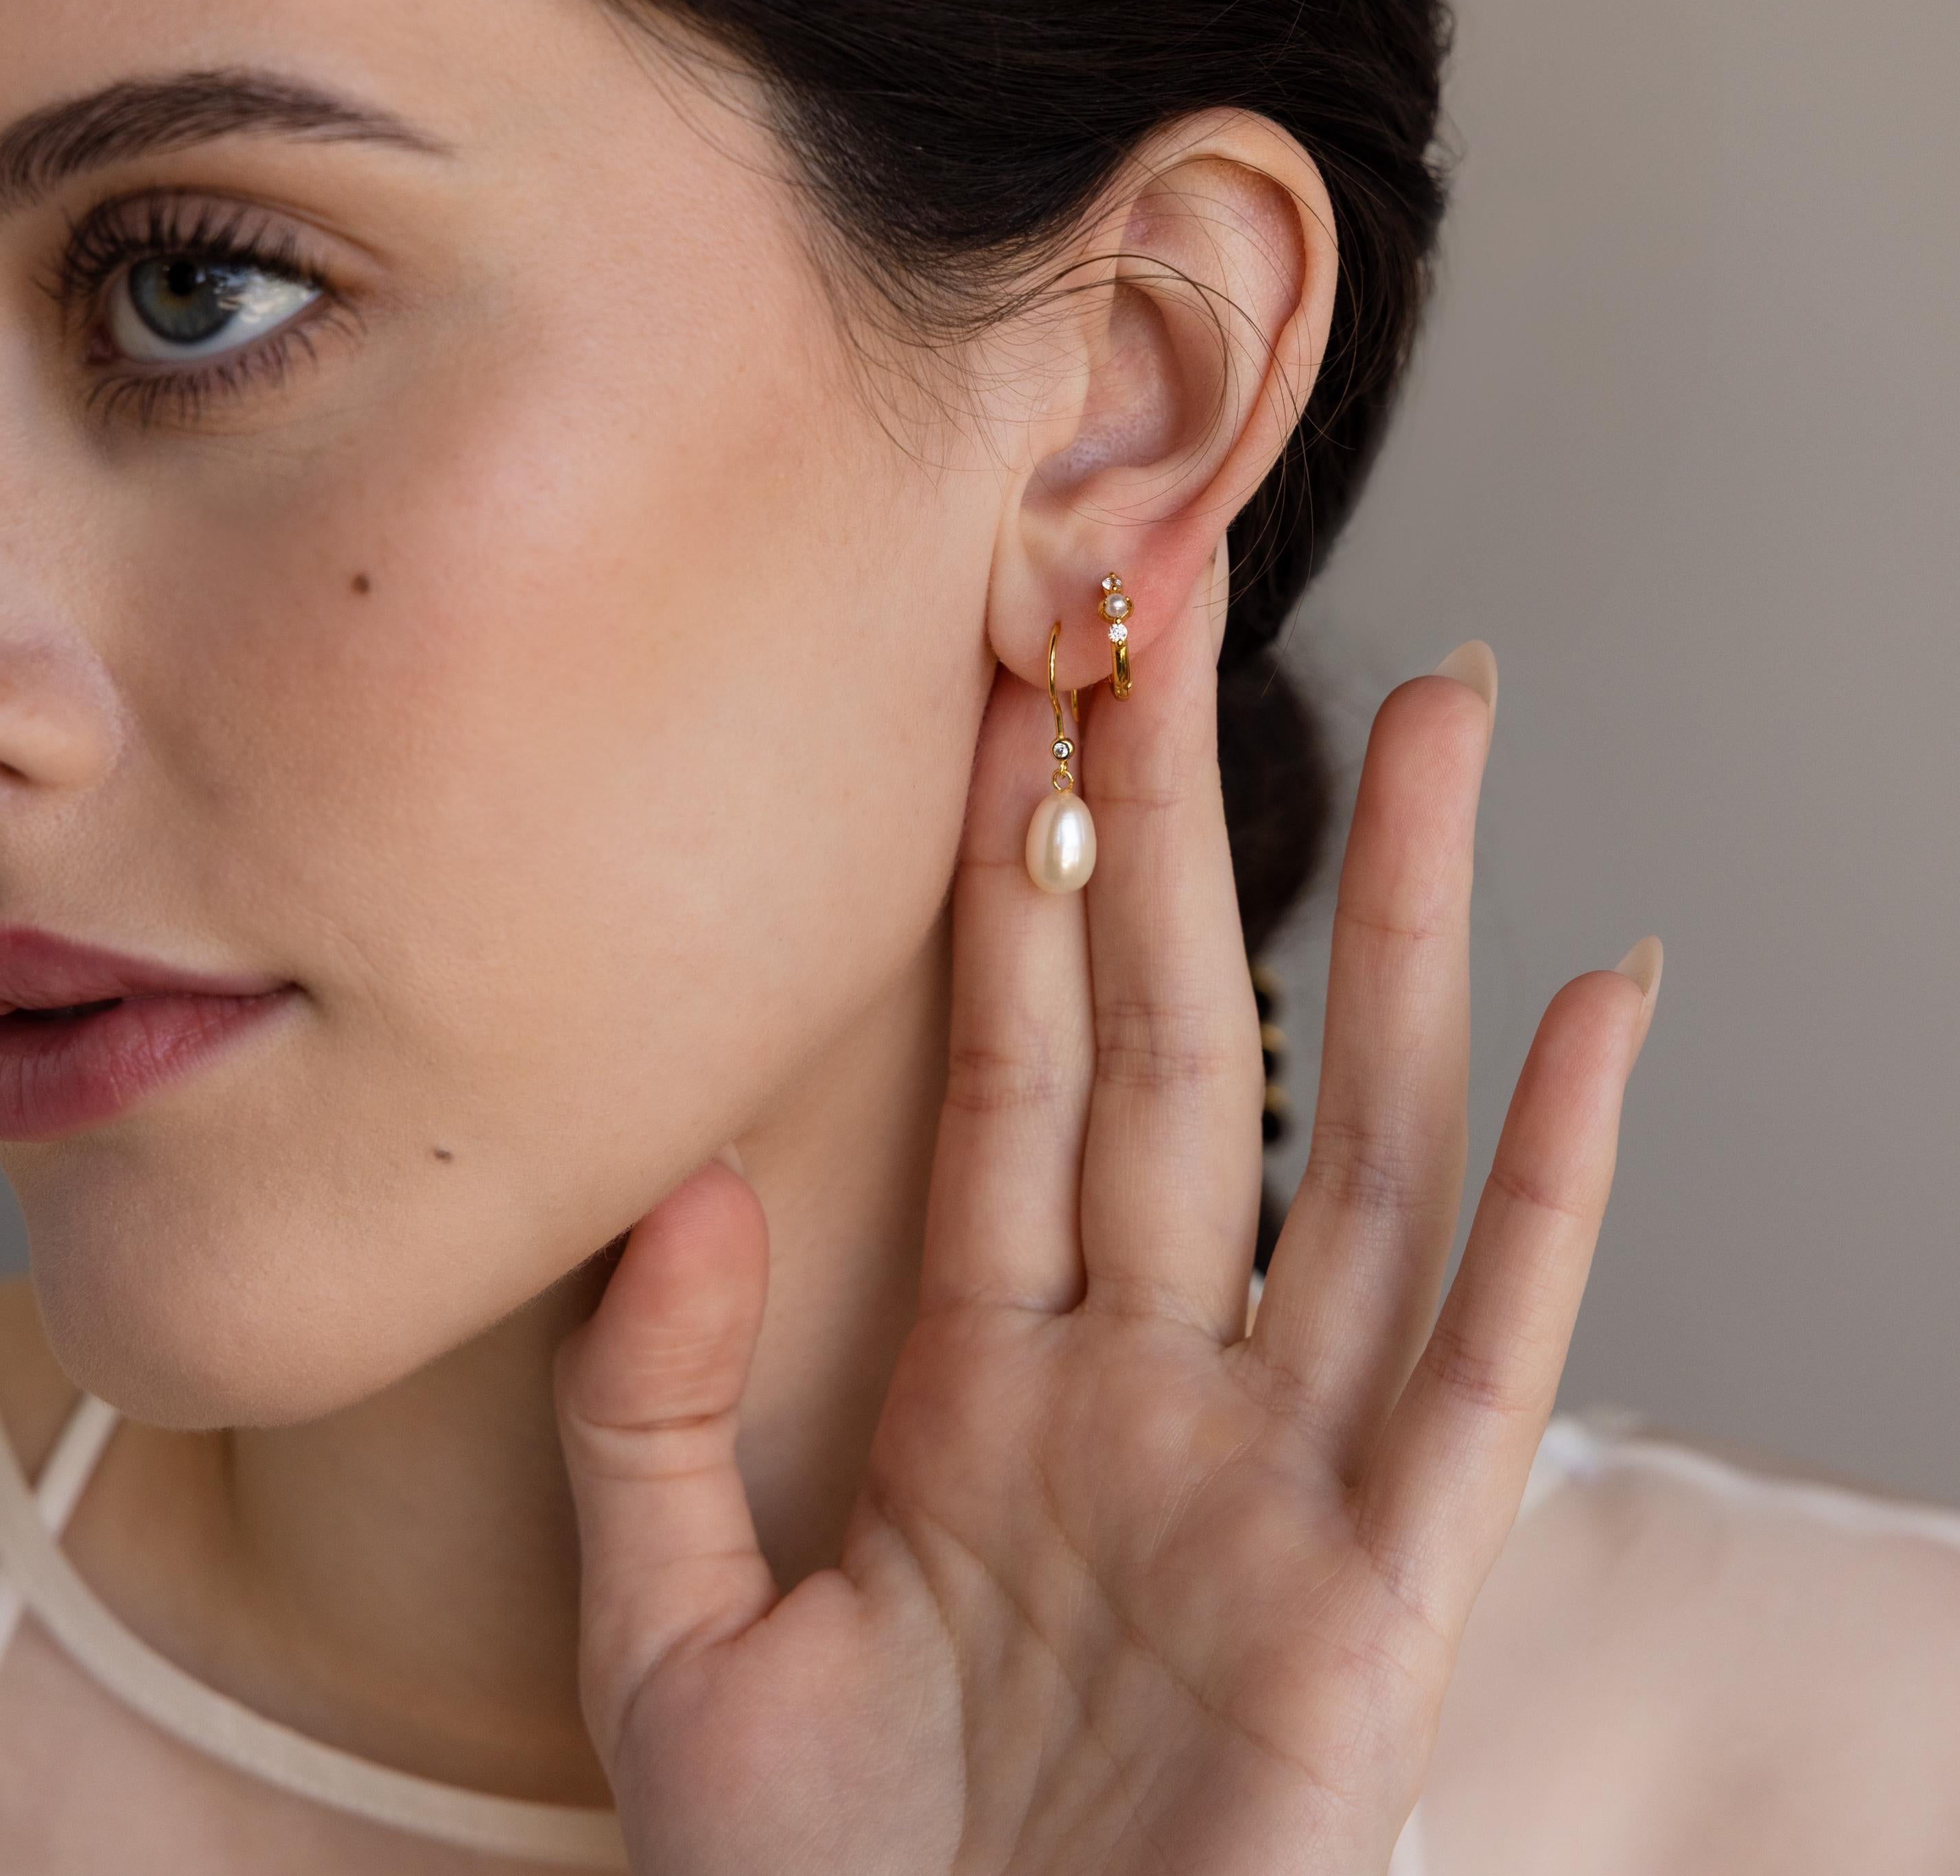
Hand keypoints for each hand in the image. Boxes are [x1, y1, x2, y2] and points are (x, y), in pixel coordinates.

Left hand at [551, 598, 1659, 1874]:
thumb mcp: (670, 1640)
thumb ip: (648, 1409)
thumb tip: (687, 1180)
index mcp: (983, 1382)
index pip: (1018, 1066)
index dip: (1017, 880)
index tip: (1015, 697)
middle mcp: (1145, 1383)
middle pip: (1190, 1044)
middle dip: (1193, 828)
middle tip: (1193, 613)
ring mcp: (1276, 1471)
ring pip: (1360, 1139)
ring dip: (1406, 927)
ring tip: (1440, 722)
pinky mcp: (1384, 1593)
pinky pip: (1486, 1347)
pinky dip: (1566, 1181)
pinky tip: (1605, 1003)